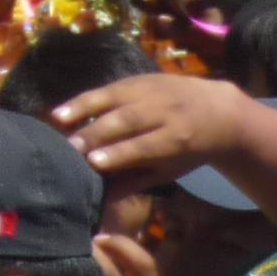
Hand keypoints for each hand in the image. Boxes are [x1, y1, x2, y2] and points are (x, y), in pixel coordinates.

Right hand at [45, 76, 244, 185]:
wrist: (217, 111)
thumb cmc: (190, 150)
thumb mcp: (173, 169)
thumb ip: (139, 181)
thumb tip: (105, 197)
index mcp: (178, 138)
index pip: (145, 145)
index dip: (119, 152)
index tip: (92, 162)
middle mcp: (165, 110)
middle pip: (126, 120)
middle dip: (96, 132)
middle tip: (69, 147)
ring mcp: (152, 90)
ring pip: (115, 98)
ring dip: (84, 108)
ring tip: (59, 121)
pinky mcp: (140, 79)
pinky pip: (109, 87)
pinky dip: (85, 98)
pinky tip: (65, 109)